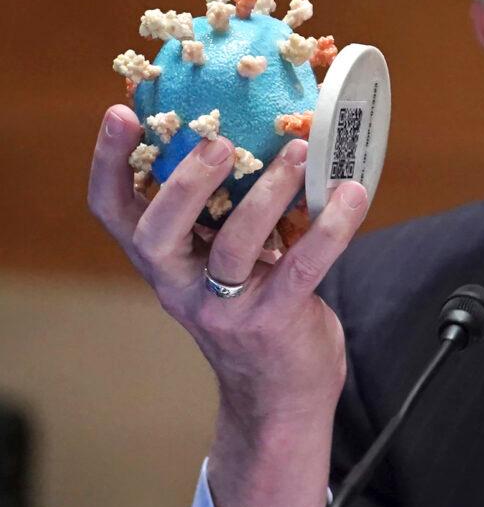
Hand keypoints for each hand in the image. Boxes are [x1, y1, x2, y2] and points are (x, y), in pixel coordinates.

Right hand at [88, 103, 367, 506]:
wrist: (282, 394)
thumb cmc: (256, 307)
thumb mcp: (225, 260)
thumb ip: (225, 211)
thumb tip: (257, 128)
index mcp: (164, 260)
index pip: (114, 212)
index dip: (108, 163)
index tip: (120, 112)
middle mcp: (181, 285)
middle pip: (156, 233)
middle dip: (184, 183)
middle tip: (218, 140)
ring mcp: (224, 308)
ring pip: (234, 246)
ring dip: (268, 193)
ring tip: (297, 152)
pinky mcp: (273, 322)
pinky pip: (302, 268)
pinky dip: (331, 228)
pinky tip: (351, 193)